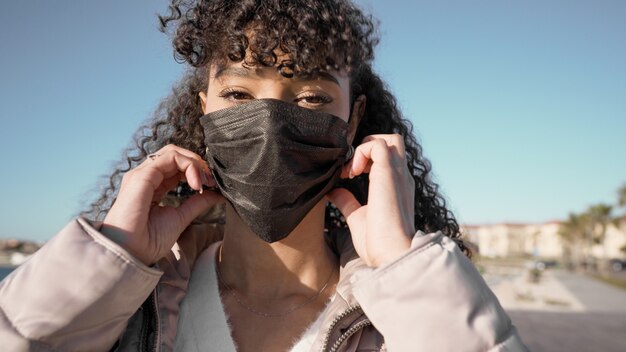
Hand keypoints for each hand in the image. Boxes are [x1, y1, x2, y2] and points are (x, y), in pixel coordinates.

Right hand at [101, 144, 224, 264]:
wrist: (131, 254)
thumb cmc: (150, 240)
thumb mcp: (181, 217)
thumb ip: (197, 203)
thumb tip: (218, 194)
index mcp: (153, 185)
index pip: (177, 165)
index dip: (198, 170)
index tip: (212, 186)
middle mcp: (146, 176)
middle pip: (175, 154)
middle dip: (198, 163)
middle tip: (211, 181)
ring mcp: (142, 174)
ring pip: (173, 152)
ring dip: (195, 163)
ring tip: (206, 182)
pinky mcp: (142, 176)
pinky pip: (170, 158)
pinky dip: (189, 166)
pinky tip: (196, 184)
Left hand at [327, 134, 414, 266]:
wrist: (391, 254)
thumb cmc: (377, 243)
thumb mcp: (358, 218)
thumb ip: (347, 202)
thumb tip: (333, 192)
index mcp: (397, 187)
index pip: (388, 157)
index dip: (365, 158)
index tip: (348, 175)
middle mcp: (401, 177)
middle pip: (393, 142)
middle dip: (369, 145)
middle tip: (352, 167)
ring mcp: (398, 174)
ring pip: (390, 139)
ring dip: (366, 147)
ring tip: (352, 169)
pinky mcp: (389, 174)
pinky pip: (378, 145)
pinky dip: (362, 151)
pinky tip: (352, 173)